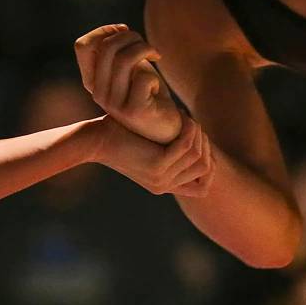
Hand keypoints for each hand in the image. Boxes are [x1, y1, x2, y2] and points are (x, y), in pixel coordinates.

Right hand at [75, 24, 182, 143]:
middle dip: (131, 37)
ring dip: (145, 49)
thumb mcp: (131, 69)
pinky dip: (155, 77)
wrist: (165, 132)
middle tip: (148, 47)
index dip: (105, 31)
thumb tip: (120, 30)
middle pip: (107, 47)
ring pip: (125, 59)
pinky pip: (144, 78)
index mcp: (93, 81)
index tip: (125, 33)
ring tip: (155, 56)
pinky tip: (157, 89)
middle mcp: (98, 93)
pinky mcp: (134, 111)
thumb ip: (121, 52)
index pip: (82, 45)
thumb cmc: (150, 95)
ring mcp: (114, 104)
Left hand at [90, 115, 214, 196]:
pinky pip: (186, 146)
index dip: (209, 161)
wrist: (96, 140)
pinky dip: (189, 129)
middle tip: (191, 123)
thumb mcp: (147, 146)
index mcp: (163, 186)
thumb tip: (193, 138)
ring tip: (185, 117)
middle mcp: (164, 186)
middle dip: (204, 143)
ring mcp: (161, 179)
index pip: (202, 187)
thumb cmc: (119, 136)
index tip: (200, 138)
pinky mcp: (157, 166)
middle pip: (205, 168)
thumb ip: (168, 149)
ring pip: (199, 156)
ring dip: (197, 133)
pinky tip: (182, 117)